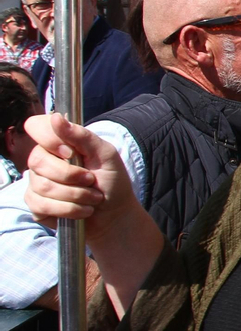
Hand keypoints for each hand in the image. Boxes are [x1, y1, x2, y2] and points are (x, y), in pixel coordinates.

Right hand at [23, 113, 138, 242]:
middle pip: (38, 161)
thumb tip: (56, 117)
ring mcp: (36, 182)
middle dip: (72, 175)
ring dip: (76, 196)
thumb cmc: (111, 181)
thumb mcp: (105, 155)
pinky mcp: (36, 204)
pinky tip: (82, 210)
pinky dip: (69, 210)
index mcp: (59, 142)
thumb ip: (82, 136)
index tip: (71, 153)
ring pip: (43, 186)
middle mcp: (43, 160)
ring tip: (92, 197)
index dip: (51, 140)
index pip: (36, 127)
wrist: (114, 213)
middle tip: (91, 180)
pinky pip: (41, 205)